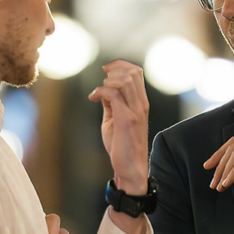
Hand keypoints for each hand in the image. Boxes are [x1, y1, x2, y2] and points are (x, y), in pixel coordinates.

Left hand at [88, 60, 148, 194]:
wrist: (130, 168)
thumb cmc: (122, 146)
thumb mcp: (115, 119)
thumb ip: (112, 104)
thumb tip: (104, 91)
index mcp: (141, 102)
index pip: (137, 72)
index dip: (121, 65)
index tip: (106, 70)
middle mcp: (141, 104)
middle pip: (132, 72)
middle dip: (114, 69)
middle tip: (102, 79)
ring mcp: (135, 111)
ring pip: (125, 80)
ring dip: (108, 80)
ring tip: (99, 91)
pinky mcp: (127, 119)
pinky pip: (113, 94)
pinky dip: (100, 91)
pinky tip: (92, 98)